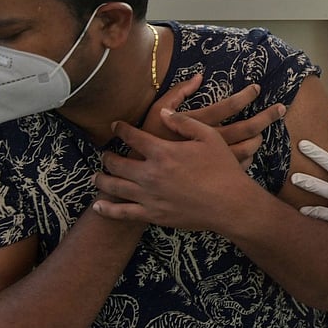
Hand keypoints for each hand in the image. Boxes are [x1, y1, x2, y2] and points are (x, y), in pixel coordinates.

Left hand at [92, 110, 262, 230]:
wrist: (230, 203)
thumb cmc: (222, 169)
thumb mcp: (208, 137)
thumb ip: (183, 122)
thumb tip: (163, 112)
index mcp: (162, 152)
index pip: (132, 136)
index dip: (121, 129)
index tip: (115, 125)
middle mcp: (150, 174)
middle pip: (117, 163)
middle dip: (108, 156)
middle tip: (105, 154)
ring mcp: (149, 196)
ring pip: (115, 187)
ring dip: (102, 180)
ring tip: (96, 176)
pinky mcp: (153, 215)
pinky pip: (123, 213)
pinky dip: (108, 210)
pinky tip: (99, 206)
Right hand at [142, 74, 285, 168]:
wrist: (141, 178)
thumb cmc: (147, 142)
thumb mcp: (156, 112)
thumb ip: (177, 93)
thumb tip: (199, 76)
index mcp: (199, 124)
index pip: (228, 106)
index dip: (245, 96)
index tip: (257, 88)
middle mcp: (211, 142)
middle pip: (247, 128)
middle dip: (266, 117)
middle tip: (280, 109)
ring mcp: (216, 161)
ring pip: (247, 149)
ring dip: (258, 138)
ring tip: (263, 131)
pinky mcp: (216, 175)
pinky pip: (240, 165)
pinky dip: (248, 157)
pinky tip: (249, 152)